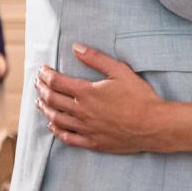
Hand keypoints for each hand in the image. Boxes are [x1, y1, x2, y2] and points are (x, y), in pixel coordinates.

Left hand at [36, 45, 162, 153]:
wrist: (153, 125)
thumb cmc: (139, 97)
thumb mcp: (120, 71)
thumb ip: (96, 59)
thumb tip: (76, 47)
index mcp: (86, 92)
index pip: (57, 82)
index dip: (46, 75)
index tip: (42, 70)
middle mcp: (82, 112)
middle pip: (52, 100)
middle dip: (42, 89)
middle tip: (38, 83)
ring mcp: (86, 129)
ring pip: (56, 119)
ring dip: (45, 109)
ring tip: (39, 102)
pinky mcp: (93, 142)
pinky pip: (68, 138)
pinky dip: (57, 131)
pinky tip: (53, 126)